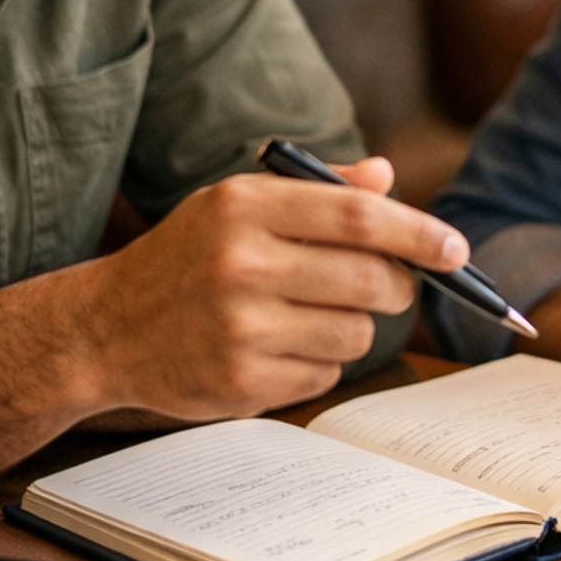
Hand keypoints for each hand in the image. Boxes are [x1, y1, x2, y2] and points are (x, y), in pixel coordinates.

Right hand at [83, 159, 468, 421]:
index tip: (456, 249)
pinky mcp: (241, 383)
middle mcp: (242, 264)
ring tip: (310, 314)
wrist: (103, 328)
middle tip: (391, 285)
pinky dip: (319, 361)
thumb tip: (386, 178)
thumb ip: (316, 189)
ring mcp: (240, 329)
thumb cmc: (184, 257)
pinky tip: (278, 346)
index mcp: (244, 207)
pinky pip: (325, 373)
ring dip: (353, 326)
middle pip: (371, 279)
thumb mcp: (235, 204)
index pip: (359, 218)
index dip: (420, 234)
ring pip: (356, 332)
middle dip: (399, 285)